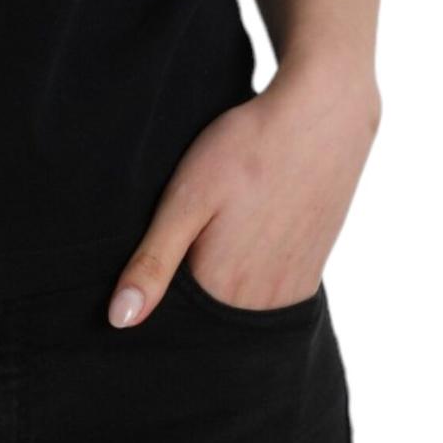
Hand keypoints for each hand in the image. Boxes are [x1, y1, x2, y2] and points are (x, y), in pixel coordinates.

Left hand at [108, 62, 380, 324]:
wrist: (322, 119)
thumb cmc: (246, 151)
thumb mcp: (185, 200)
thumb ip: (153, 262)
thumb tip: (119, 319)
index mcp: (223, 288)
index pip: (176, 322)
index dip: (155, 299)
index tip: (145, 269)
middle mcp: (262, 301)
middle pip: (209, 320)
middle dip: (186, 299)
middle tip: (189, 239)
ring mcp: (292, 290)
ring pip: (238, 310)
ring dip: (219, 291)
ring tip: (216, 238)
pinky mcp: (310, 273)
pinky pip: (269, 297)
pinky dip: (249, 284)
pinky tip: (242, 244)